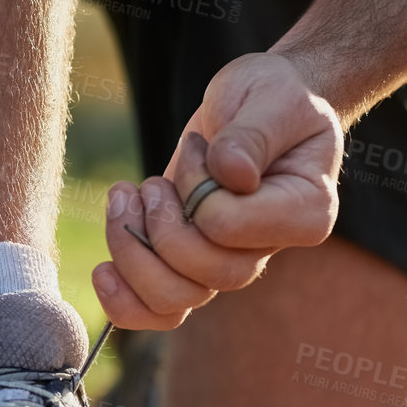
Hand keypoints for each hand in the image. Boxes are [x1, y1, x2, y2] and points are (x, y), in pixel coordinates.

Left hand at [92, 53, 343, 329]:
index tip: (200, 148)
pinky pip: (159, 310)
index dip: (195, 190)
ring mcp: (227, 261)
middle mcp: (266, 249)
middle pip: (202, 277)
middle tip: (150, 182)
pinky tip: (104, 269)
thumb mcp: (272, 96)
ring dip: (132, 253)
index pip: (227, 228)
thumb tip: (228, 174)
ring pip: (174, 300)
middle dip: (157, 227)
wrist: (260, 105)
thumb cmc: (275, 96)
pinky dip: (124, 301)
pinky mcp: (191, 262)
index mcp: (303, 214)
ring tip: (122, 200)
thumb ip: (252, 135)